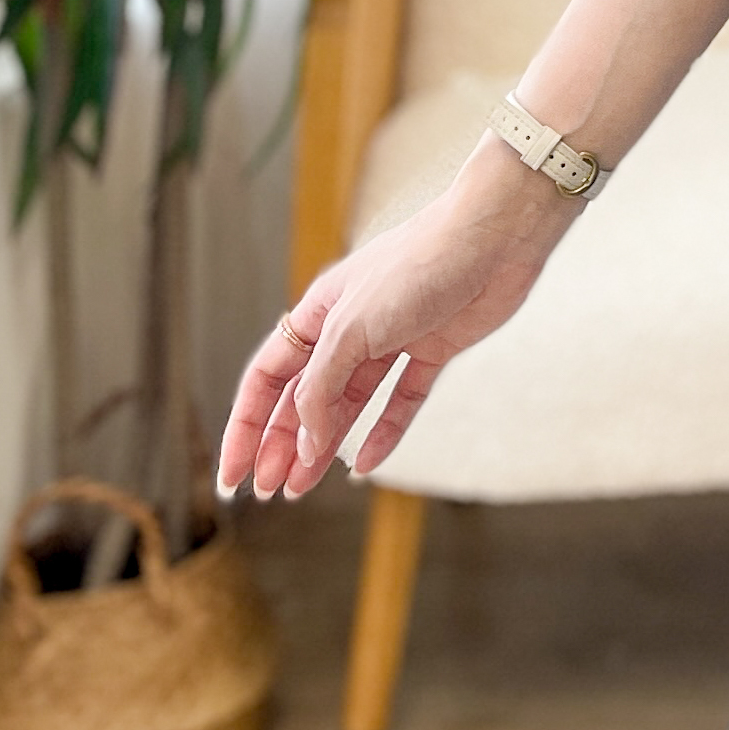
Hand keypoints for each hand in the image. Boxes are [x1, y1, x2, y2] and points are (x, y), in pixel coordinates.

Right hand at [217, 149, 570, 500]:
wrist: (495, 236)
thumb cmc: (418, 265)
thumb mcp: (352, 328)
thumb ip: (322, 389)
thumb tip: (305, 443)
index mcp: (320, 312)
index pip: (267, 377)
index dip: (246, 427)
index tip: (233, 475)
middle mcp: (351, 327)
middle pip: (304, 396)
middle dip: (282, 444)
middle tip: (270, 493)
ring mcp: (393, 338)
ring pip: (349, 403)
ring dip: (325, 445)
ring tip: (303, 488)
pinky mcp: (434, 348)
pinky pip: (401, 399)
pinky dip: (385, 431)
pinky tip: (366, 465)